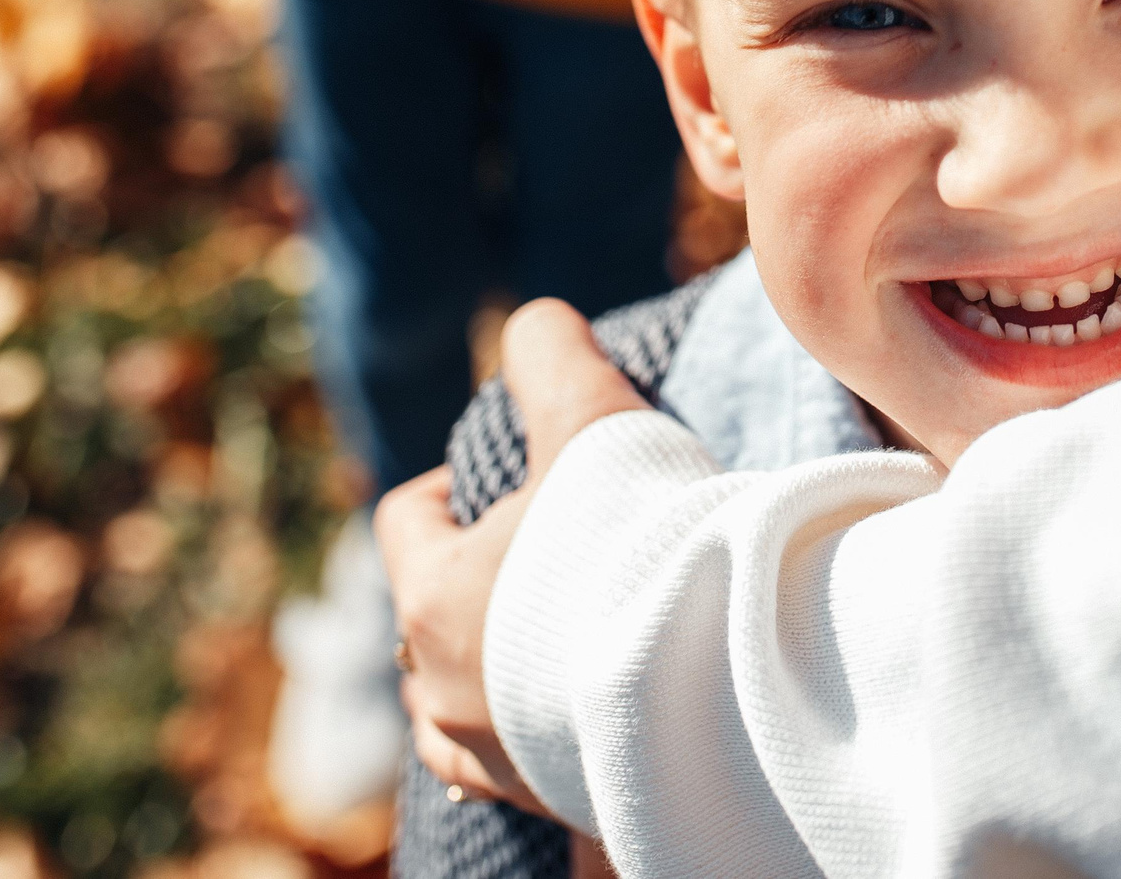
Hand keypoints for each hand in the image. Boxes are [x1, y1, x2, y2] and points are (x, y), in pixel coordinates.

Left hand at [376, 299, 651, 813]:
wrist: (716, 681)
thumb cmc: (640, 550)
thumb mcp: (594, 421)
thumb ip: (552, 357)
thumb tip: (535, 319)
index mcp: (436, 596)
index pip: (404, 520)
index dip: (448, 486)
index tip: (505, 475)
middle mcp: (444, 690)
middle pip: (425, 621)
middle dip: (473, 584)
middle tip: (544, 555)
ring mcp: (493, 757)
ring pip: (451, 712)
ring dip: (485, 674)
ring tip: (542, 649)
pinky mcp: (551, 801)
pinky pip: (509, 771)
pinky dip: (526, 740)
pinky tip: (571, 720)